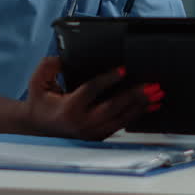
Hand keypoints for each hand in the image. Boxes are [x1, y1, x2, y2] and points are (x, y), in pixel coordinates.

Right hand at [21, 56, 163, 140]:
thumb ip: (48, 66)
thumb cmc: (41, 101)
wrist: (38, 125)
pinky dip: (137, 114)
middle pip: (112, 107)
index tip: (123, 69)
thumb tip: (64, 58)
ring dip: (141, 105)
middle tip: (151, 85)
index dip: (108, 79)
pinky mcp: (99, 136)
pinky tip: (151, 105)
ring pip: (121, 118)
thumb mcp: (37, 81)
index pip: (91, 91)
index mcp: (68, 108)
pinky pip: (121, 124)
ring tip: (157, 94)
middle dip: (134, 95)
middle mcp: (82, 123)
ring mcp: (91, 132)